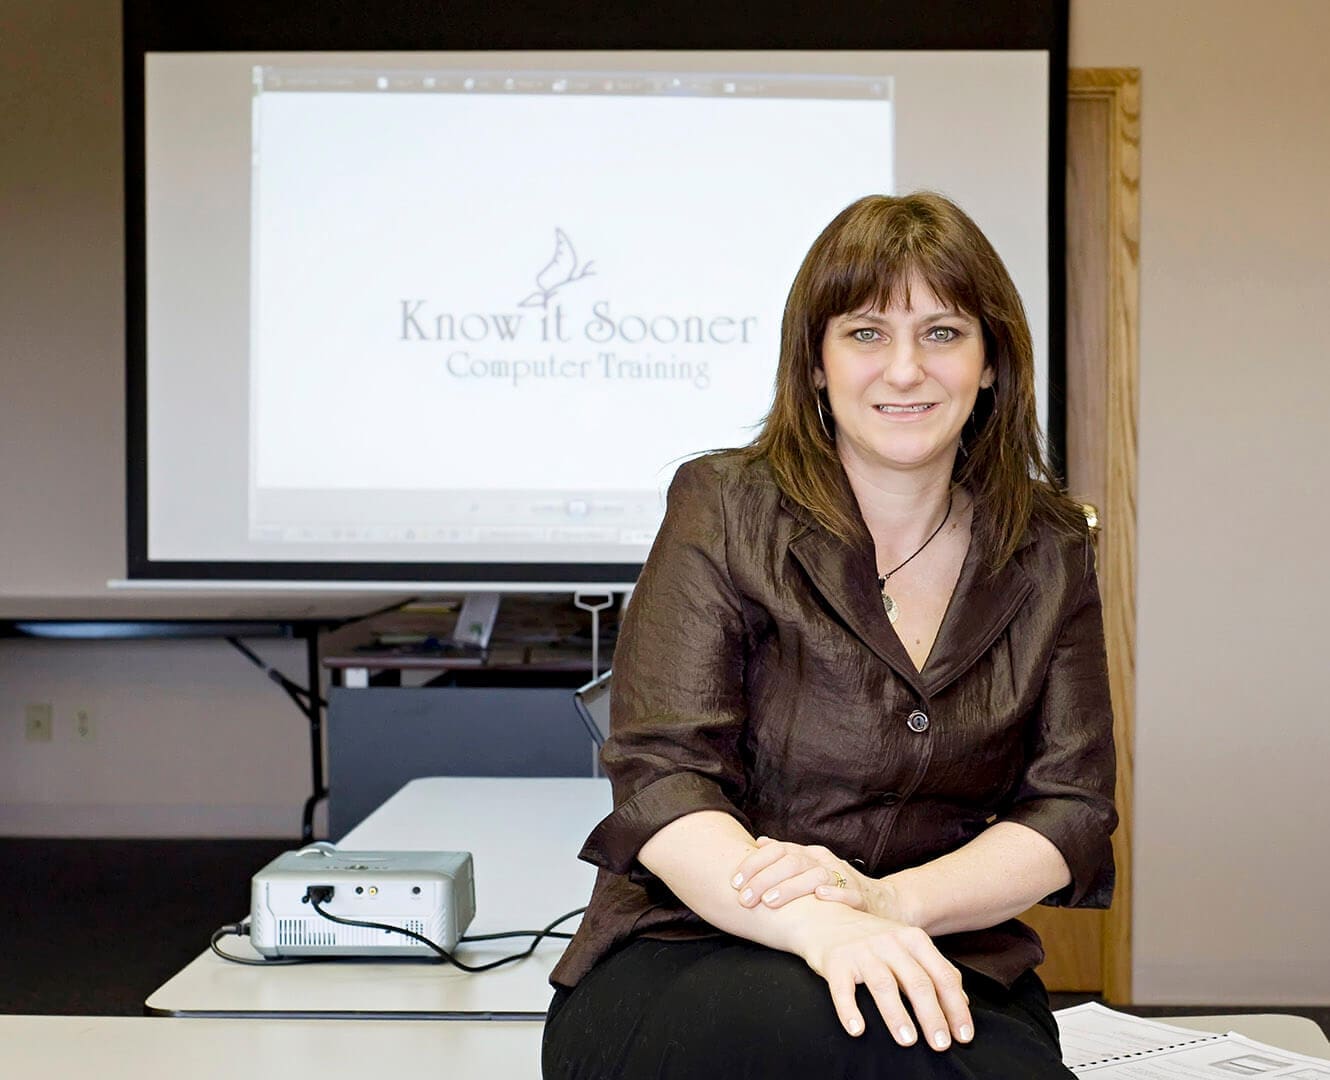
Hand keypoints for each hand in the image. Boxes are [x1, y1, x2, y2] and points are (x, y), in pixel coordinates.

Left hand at [732, 837, 897, 919]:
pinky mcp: (861, 896)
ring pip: (816, 876)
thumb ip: (786, 856)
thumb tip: (759, 843)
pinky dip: (834, 894)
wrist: (880, 901)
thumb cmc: (835, 886)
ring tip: (769, 901)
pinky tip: (819, 898)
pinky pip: (849, 893)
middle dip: (765, 880)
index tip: (734, 881)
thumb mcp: (809, 867)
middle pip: (792, 863)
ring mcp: (843, 877)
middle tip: (745, 898)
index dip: (754, 864)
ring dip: (791, 888)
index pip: (778, 851)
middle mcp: (824, 861)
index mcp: (809, 854)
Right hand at [796, 907, 972, 1047]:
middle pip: (917, 981)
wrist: (824, 918)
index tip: (963, 1036)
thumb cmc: (872, 939)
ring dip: (897, 1015)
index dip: (956, 1008)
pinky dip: (849, 1010)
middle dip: (932, 1016)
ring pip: (884, 985)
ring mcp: (861, 950)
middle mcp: (889, 941)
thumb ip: (935, 970)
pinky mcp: (835, 961)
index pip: (942, 976)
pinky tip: (857, 1030)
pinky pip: (843, 989)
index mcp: (913, 939)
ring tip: (908, 1041)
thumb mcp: (908, 946)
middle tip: (941, 1045)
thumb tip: (964, 1004)